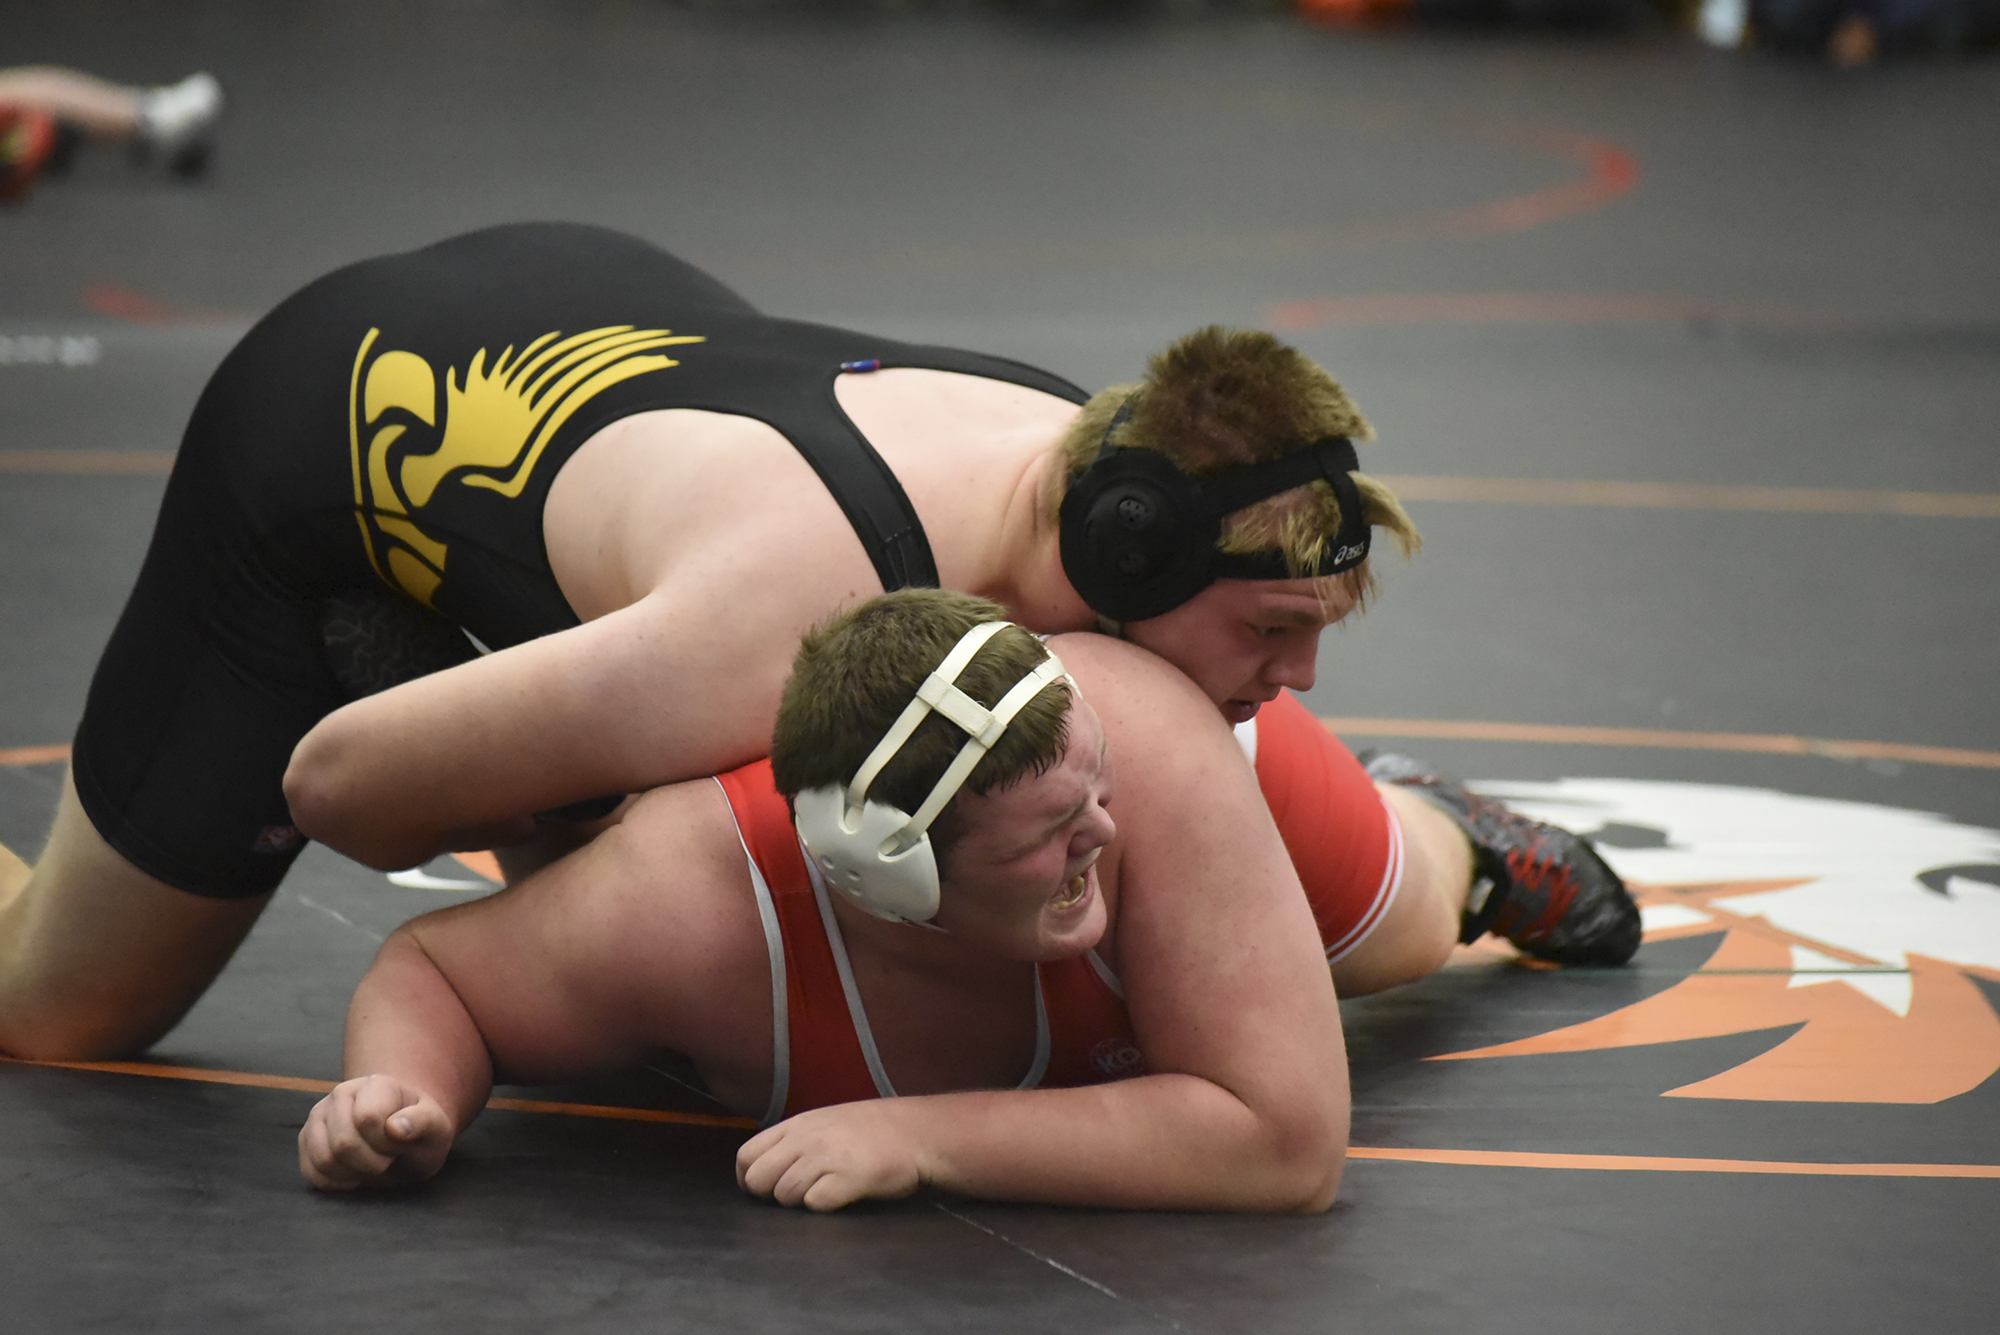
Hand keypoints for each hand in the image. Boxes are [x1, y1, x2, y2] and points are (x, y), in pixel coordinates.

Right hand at [298, 1074, 454, 1190]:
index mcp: (376, 1084)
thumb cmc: (419, 1133)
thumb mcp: (436, 1128)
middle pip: (343, 1143)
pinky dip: (335, 1182)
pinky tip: (354, 1174)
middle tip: (387, 1159)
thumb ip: (423, 1122)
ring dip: (353, 1173)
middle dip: (372, 1163)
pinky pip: (311, 1173)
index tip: (400, 1143)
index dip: (388, 1143)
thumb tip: (395, 1127)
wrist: (403, 1138)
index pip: (367, 1118)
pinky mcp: (306, 1140)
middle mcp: (341, 1094)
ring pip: (324, 1159)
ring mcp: (319, 1116)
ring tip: (371, 1165)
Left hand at [735, 1102, 923, 1211]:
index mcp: (797, 1125)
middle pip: (758, 1180)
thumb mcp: (826, 1122)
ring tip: (825, 1190)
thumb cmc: (873, 1130)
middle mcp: (805, 1139)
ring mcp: (825, 1158)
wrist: (917, 1133)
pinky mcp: (846, 1179)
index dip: (748, 1179)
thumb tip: (767, 1165)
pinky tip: (841, 1195)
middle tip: (795, 1194)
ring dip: (800, 1202)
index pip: (747, 1156)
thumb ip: (795, 1139)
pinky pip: (815, 1203)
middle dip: (770, 1194)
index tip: (763, 1190)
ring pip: (784, 1195)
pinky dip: (824, 1205)